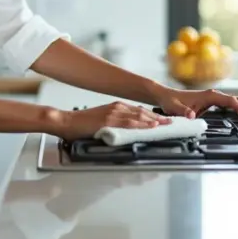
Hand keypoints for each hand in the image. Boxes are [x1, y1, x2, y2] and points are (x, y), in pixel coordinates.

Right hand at [50, 101, 171, 140]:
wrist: (66, 121)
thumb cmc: (80, 123)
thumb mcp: (101, 120)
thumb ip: (114, 123)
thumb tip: (125, 131)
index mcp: (115, 107)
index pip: (139, 110)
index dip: (152, 115)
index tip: (163, 120)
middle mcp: (116, 107)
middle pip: (143, 112)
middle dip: (158, 117)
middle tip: (171, 122)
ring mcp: (113, 113)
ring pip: (139, 116)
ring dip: (155, 120)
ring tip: (167, 124)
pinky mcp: (109, 120)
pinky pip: (130, 122)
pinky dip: (142, 124)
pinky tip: (151, 126)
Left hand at [153, 87, 237, 122]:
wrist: (165, 96)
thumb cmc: (171, 102)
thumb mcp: (175, 108)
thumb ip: (184, 112)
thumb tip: (192, 115)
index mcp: (209, 95)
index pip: (232, 102)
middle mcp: (214, 94)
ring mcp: (214, 97)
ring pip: (237, 101)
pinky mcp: (213, 101)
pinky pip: (231, 104)